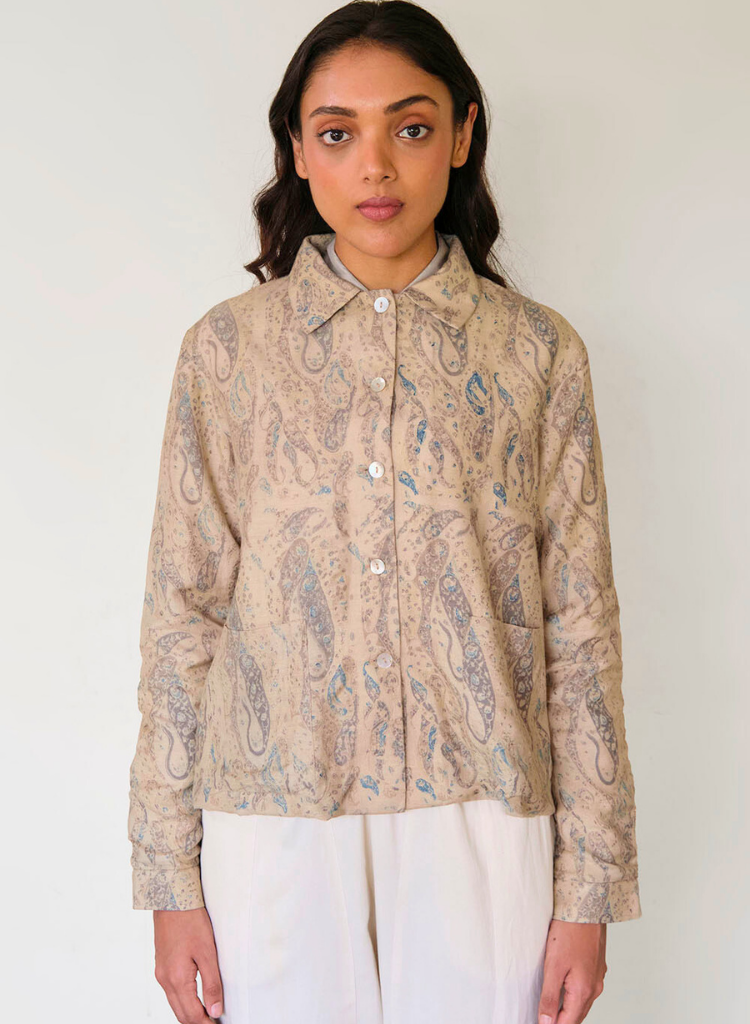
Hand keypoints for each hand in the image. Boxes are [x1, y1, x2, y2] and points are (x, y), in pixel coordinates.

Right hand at [153, 907, 224, 1021]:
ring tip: (207, 1015)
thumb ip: (212, 984)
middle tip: (214, 1023)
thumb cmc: (191, 921)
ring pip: (175, 1004)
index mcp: (176, 979)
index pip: (192, 1015)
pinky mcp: (161, 965)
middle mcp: (164, 980)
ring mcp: (161, 973)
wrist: (172, 899)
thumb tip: (215, 1011)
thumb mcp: (208, 952)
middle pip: (181, 1014)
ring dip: (190, 1014)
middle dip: (197, 1023)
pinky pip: (171, 992)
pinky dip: (183, 1001)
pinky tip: (194, 999)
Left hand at [537, 920, 606, 1023]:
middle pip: (576, 1015)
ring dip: (567, 1009)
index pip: (567, 1022)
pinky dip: (574, 995)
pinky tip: (563, 990)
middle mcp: (595, 987)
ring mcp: (597, 976)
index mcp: (584, 991)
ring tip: (551, 1010)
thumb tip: (546, 1022)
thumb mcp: (553, 966)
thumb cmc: (569, 933)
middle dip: (560, 1020)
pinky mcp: (596, 966)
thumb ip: (550, 997)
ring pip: (581, 1002)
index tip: (539, 1023)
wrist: (586, 907)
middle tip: (543, 1019)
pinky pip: (585, 989)